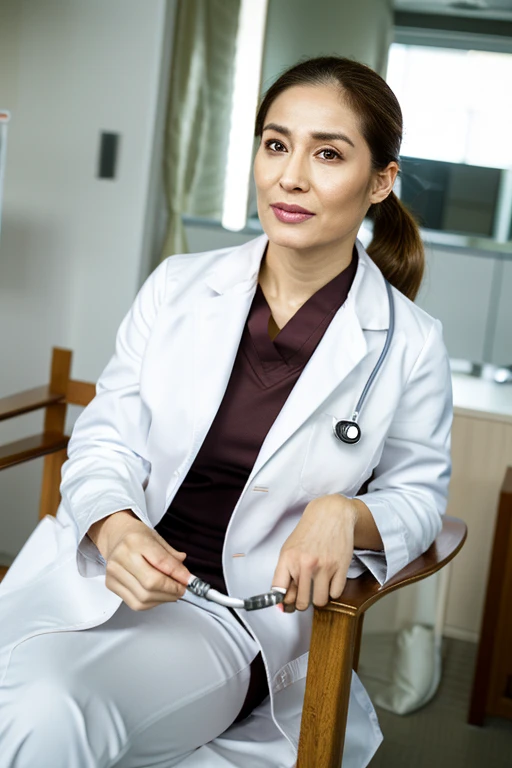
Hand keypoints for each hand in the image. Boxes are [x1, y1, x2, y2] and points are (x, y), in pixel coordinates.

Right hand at [88, 510, 190, 610]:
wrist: (116, 536)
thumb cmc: (137, 537)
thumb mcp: (157, 539)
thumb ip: (172, 557)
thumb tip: (185, 576)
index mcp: (135, 540)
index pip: (161, 562)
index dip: (178, 575)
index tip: (189, 581)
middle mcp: (121, 557)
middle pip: (151, 583)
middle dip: (172, 590)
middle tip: (182, 589)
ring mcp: (114, 573)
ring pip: (143, 597)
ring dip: (163, 599)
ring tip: (172, 593)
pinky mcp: (111, 585)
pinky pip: (135, 603)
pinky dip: (152, 603)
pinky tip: (159, 595)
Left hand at [271, 495, 357, 612]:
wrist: (331, 514)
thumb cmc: (309, 532)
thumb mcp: (290, 549)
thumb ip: (285, 574)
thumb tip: (282, 604)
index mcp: (288, 558)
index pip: (279, 592)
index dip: (282, 603)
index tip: (285, 605)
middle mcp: (305, 564)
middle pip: (301, 603)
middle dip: (302, 602)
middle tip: (305, 595)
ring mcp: (324, 566)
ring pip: (320, 602)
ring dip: (319, 598)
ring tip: (318, 586)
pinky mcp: (341, 567)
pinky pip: (335, 594)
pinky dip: (333, 590)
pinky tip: (330, 579)